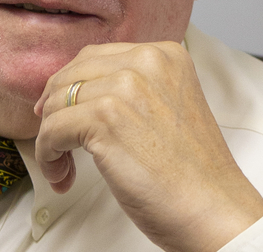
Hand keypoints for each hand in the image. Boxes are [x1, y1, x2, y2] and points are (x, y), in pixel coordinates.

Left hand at [33, 41, 262, 251]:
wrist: (214, 209)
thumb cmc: (191, 172)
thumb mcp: (167, 106)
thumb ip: (132, 88)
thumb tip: (77, 90)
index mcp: (164, 54)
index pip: (94, 57)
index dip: (70, 85)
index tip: (60, 109)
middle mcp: (145, 61)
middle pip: (71, 75)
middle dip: (53, 108)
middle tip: (52, 138)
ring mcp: (125, 87)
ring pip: (56, 104)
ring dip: (50, 138)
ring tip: (62, 166)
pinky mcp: (105, 118)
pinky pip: (52, 130)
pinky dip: (48, 156)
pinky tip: (62, 175)